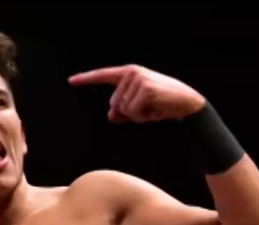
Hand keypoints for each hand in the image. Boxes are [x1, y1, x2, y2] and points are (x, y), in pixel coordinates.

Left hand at [69, 65, 205, 123]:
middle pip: (114, 104)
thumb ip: (122, 112)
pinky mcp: (144, 88)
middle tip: (147, 109)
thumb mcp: (140, 110)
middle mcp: (131, 73)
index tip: (71, 81)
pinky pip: (132, 112)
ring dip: (137, 116)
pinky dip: (142, 117)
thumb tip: (110, 115)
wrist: (186, 103)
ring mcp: (137, 79)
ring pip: (123, 109)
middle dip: (128, 113)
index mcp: (128, 74)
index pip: (103, 76)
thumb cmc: (163, 105)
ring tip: (153, 108)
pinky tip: (155, 110)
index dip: (86, 79)